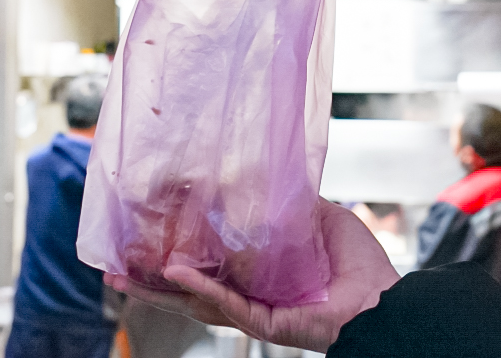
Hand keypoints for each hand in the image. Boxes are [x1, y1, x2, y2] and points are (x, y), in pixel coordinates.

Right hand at [104, 198, 400, 352]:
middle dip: (148, 281)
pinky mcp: (265, 322)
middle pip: (188, 290)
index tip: (147, 236)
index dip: (175, 254)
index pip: (207, 266)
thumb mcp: (322, 219)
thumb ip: (293, 204)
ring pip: (195, 302)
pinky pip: (226, 305)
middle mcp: (250, 297)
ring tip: (121, 276)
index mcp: (259, 276)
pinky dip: (198, 288)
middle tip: (114, 268)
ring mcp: (254, 311)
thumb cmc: (361, 268)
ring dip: (157, 289)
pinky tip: (172, 273)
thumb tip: (273, 178)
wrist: (386, 299)